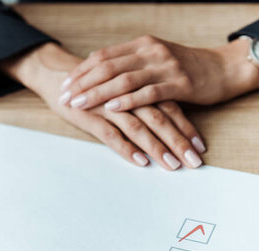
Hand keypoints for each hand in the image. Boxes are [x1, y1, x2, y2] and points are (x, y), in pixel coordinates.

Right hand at [0, 43, 205, 169]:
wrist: (59, 76)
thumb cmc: (98, 87)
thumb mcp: (125, 91)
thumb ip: (145, 102)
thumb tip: (170, 124)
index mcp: (140, 85)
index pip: (170, 107)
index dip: (186, 127)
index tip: (200, 147)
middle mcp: (128, 94)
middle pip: (159, 118)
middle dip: (178, 142)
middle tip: (194, 162)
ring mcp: (108, 105)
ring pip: (139, 127)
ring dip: (158, 147)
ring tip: (172, 165)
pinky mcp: (90, 115)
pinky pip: (111, 134)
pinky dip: (127, 149)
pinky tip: (141, 162)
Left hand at [59, 35, 258, 110]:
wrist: (224, 69)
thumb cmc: (188, 69)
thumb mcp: (157, 60)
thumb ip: (133, 65)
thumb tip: (103, 75)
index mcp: (142, 45)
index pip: (103, 57)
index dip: (81, 71)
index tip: (64, 85)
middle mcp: (151, 52)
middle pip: (108, 67)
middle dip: (83, 84)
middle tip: (64, 98)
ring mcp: (165, 66)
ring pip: (123, 79)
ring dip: (98, 93)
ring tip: (79, 105)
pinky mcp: (180, 83)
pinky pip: (148, 92)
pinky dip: (128, 101)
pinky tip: (112, 108)